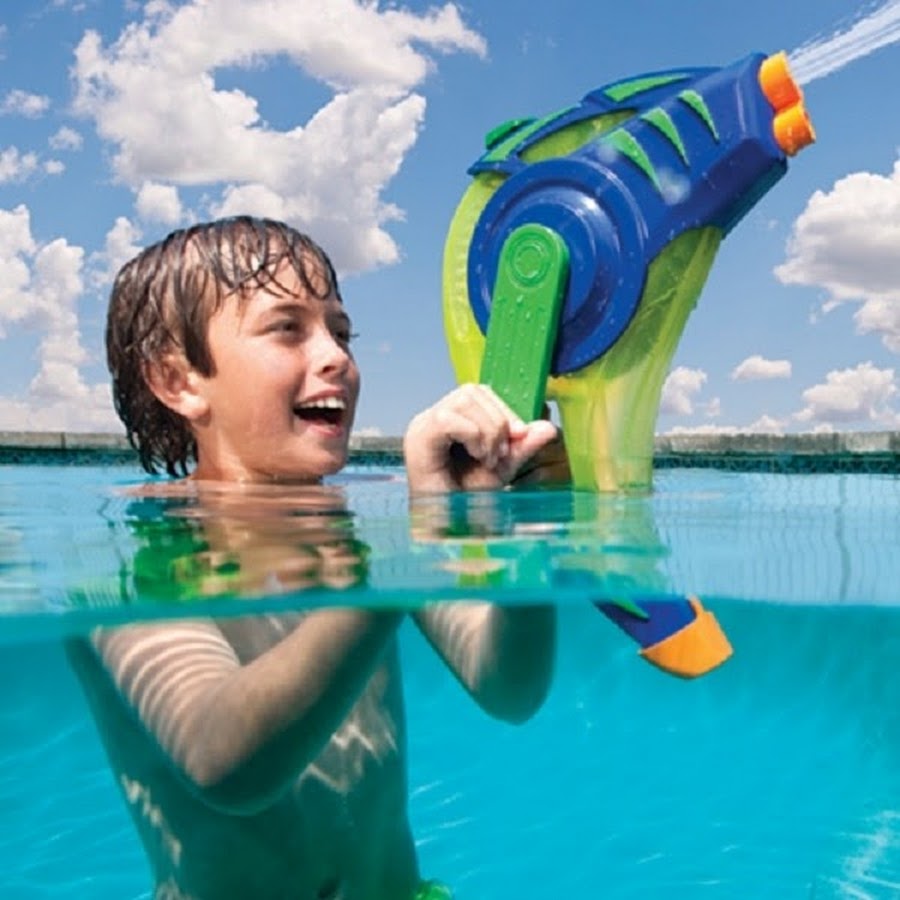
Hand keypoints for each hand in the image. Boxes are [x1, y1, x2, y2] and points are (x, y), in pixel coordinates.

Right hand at [403, 384, 558, 492]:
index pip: (480, 393)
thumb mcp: (502, 469)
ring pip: (463, 400)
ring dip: (487, 430)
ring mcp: (422, 426)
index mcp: (450, 421)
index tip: (521, 435)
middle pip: (472, 391)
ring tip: (488, 458)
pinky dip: (473, 435)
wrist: (448, 530)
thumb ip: (522, 447)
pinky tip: (478, 457)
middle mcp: (432, 419)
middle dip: (498, 420)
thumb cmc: (467, 501)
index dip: (504, 409)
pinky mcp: (418, 438)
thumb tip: (549, 428)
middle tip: (501, 454)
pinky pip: (448, 419)